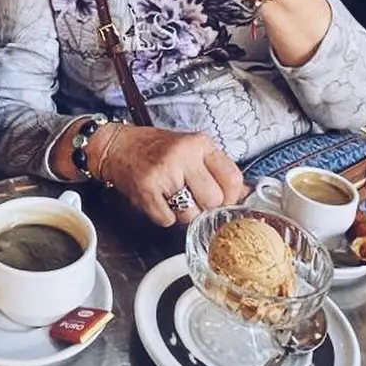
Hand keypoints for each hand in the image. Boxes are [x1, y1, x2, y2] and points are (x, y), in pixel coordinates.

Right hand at [101, 127, 244, 226]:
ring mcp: (164, 173)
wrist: (118, 146)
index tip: (222, 200)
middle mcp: (183, 156)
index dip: (230, 197)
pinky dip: (164, 216)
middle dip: (205, 207)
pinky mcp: (146, 190)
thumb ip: (217, 170)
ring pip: (191, 215)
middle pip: (213, 200)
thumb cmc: (156, 149)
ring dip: (183, 214)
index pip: (233, 179)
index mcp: (200, 144)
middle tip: (192, 198)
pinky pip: (168, 221)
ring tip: (172, 197)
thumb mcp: (192, 150)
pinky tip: (158, 199)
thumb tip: (247, 195)